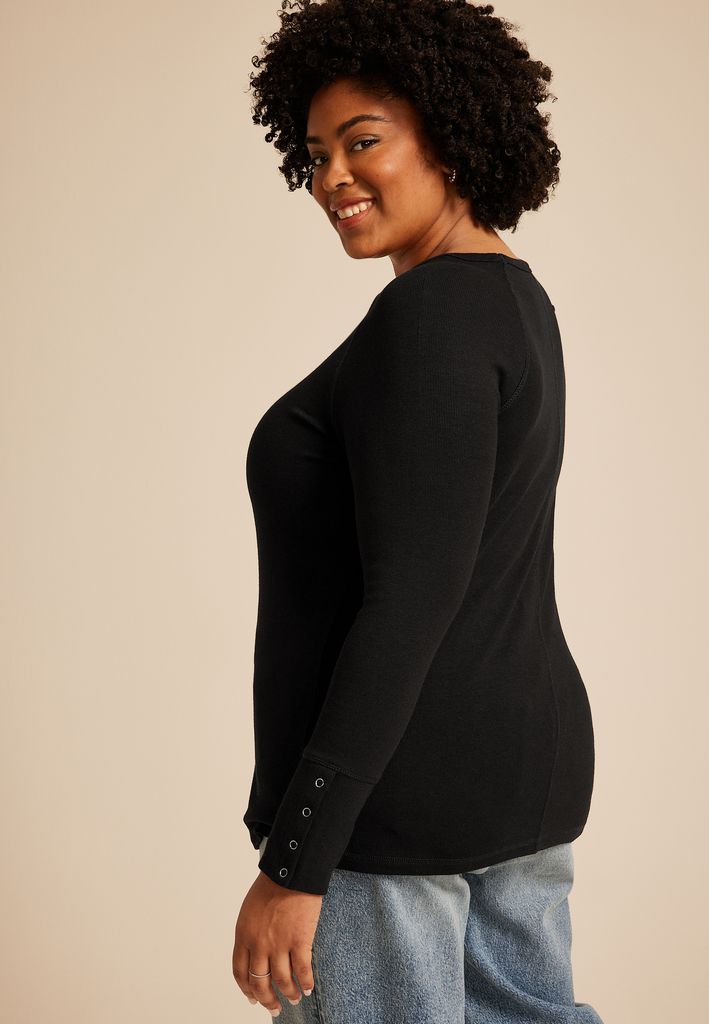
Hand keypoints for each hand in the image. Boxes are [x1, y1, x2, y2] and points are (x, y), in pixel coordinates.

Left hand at [232, 869, 322, 1014]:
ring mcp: (279, 944)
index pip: (240, 972)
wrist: (290, 871)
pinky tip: (308, 987)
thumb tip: (256, 953)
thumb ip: (250, 933)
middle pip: (260, 982)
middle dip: (267, 999)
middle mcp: (258, 944)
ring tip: (294, 998)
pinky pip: (302, 970)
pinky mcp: (300, 940)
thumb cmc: (271, 885)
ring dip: (288, 993)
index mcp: (243, 935)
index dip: (247, 989)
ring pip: (282, 981)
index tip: (253, 998)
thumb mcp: (249, 910)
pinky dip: (305, 982)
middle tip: (274, 1007)